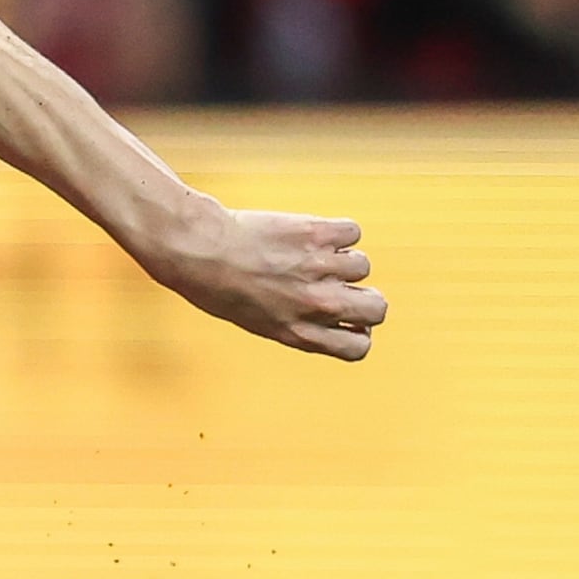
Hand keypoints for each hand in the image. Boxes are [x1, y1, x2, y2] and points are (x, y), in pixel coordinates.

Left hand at [141, 204, 386, 360]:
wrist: (200, 250)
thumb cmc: (219, 286)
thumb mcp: (259, 321)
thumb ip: (300, 324)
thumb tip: (334, 317)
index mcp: (301, 333)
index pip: (359, 348)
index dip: (359, 332)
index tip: (347, 320)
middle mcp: (316, 305)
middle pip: (377, 308)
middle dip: (366, 297)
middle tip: (342, 285)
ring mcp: (320, 269)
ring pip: (363, 265)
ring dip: (342, 258)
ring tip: (308, 254)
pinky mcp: (318, 234)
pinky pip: (352, 232)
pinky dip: (336, 231)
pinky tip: (308, 233)